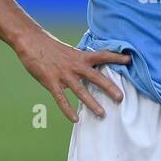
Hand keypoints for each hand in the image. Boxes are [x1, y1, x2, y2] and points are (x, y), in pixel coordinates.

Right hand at [15, 31, 130, 122]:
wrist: (31, 40)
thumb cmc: (51, 47)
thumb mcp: (70, 52)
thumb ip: (81, 63)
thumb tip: (92, 72)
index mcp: (81, 56)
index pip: (103, 55)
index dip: (116, 57)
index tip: (130, 59)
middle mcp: (75, 65)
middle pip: (96, 77)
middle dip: (109, 88)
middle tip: (121, 98)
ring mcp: (63, 74)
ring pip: (80, 90)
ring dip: (91, 103)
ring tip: (102, 114)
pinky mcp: (51, 81)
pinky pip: (61, 98)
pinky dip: (68, 110)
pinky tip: (75, 119)